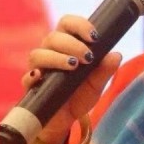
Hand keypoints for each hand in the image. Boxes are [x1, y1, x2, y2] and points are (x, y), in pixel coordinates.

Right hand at [19, 15, 121, 143]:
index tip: (94, 36)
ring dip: (56, 57)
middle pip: (53, 37)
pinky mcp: (30, 87)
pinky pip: (27, 78)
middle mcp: (49, 52)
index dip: (79, 25)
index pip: (67, 24)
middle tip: (88, 57)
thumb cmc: (81, 94)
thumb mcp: (97, 84)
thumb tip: (116, 55)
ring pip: (38, 54)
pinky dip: (33, 75)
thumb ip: (105, 70)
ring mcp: (38, 68)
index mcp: (66, 45)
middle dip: (72, 44)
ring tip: (73, 66)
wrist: (66, 119)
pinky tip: (41, 76)